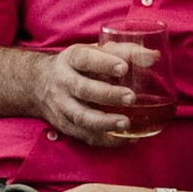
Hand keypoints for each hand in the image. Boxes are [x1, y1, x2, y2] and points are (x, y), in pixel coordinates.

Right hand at [30, 37, 156, 147]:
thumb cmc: (78, 65)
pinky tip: (125, 138)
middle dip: (107, 95)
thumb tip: (154, 57)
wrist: (38, 83)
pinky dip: (105, 139)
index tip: (124, 68)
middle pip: (83, 89)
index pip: (86, 59)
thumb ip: (125, 52)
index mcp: (71, 59)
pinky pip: (85, 135)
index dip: (104, 63)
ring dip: (104, 122)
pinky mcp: (64, 125)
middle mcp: (63, 82)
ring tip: (126, 124)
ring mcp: (62, 106)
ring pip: (81, 116)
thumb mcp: (95, 51)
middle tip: (131, 97)